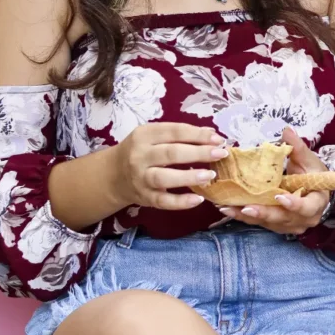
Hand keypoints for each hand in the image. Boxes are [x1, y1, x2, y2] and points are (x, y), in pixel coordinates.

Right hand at [113, 122, 227, 209]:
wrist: (113, 175)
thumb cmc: (142, 151)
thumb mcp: (154, 136)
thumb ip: (180, 135)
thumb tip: (211, 135)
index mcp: (145, 134)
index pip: (175, 131)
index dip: (198, 134)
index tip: (218, 139)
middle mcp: (140, 155)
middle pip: (171, 153)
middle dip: (199, 153)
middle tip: (221, 154)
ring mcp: (140, 178)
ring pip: (165, 177)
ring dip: (189, 176)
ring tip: (211, 175)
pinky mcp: (144, 197)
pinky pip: (163, 201)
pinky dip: (181, 202)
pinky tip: (198, 199)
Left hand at [216, 128, 333, 235]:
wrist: (312, 189)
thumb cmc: (312, 173)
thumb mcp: (307, 159)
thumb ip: (297, 147)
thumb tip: (287, 130)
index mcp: (316, 203)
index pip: (307, 207)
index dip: (294, 204)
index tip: (279, 197)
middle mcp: (303, 219)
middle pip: (283, 218)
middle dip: (264, 213)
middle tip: (246, 208)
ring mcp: (288, 225)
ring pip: (268, 222)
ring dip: (248, 216)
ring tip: (229, 208)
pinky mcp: (275, 225)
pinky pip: (259, 222)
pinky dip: (243, 216)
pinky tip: (228, 208)